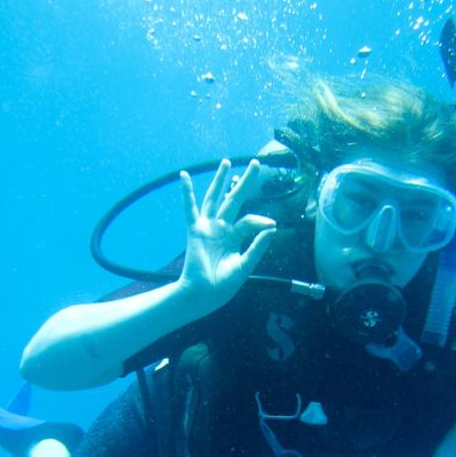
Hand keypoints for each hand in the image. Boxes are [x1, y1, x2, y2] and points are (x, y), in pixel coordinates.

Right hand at [177, 158, 276, 309]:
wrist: (204, 294)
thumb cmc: (223, 285)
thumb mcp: (245, 265)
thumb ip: (258, 246)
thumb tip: (272, 227)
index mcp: (234, 237)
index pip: (250, 220)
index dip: (261, 221)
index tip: (271, 225)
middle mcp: (221, 228)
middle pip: (235, 200)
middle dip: (246, 182)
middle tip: (257, 164)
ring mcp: (208, 227)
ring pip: (215, 198)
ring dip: (220, 180)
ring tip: (227, 162)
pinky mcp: (196, 230)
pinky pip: (189, 208)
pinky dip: (186, 193)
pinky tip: (183, 176)